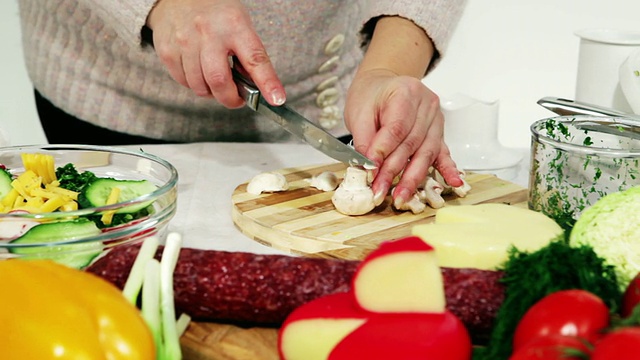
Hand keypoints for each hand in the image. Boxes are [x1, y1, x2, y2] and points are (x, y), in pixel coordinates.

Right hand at [146, 0, 285, 107]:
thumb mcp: (241, 25)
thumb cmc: (217, 14)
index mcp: (234, 24)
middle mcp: (208, 32)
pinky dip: (194, 83)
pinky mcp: (167, 50)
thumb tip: (256, 88)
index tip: (276, 99)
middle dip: (230, 98)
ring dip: (211, 91)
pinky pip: (184, 82)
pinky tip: (198, 69)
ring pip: (200, 87)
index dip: (267, 82)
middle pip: (219, 81)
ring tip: (216, 78)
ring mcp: (185, 41)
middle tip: (236, 98)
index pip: (255, 59)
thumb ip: (250, 56)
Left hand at [344, 69, 462, 202]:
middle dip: (394, 172)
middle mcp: (425, 105)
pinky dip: (448, 169)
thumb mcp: (359, 112)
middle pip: (411, 144)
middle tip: (379, 191)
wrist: (382, 85)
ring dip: (413, 178)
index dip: (383, 152)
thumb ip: (364, 139)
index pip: (396, 128)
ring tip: (401, 197)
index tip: (371, 171)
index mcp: (405, 92)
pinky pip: (443, 152)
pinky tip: (454, 182)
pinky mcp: (438, 132)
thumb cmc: (371, 96)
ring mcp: (435, 119)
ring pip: (426, 152)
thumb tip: (368, 167)